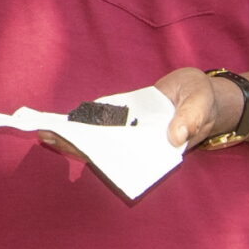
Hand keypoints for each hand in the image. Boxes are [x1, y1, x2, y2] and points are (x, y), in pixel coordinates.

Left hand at [40, 68, 241, 159]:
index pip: (122, 155)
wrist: (205, 93)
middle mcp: (137, 143)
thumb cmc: (205, 102)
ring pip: (98, 137)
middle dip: (75, 144)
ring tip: (44, 130)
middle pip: (103, 149)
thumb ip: (190, 120)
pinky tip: (62, 120)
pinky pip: (101, 121)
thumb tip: (174, 137)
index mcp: (153, 147)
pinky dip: (83, 121)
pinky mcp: (125, 117)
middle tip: (47, 136)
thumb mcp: (201, 106)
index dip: (99, 153)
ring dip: (72, 134)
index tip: (78, 148)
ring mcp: (129, 131)